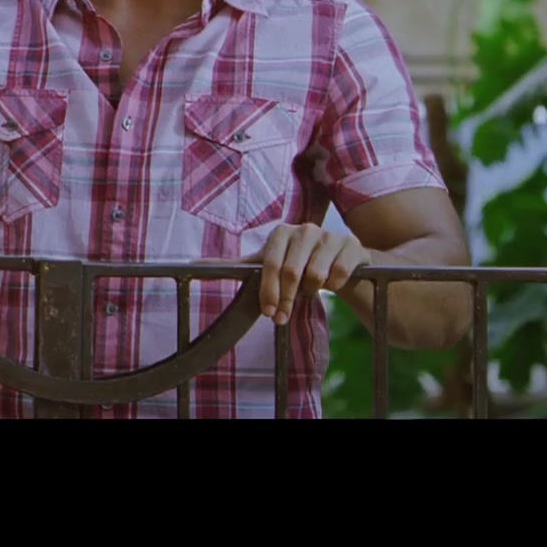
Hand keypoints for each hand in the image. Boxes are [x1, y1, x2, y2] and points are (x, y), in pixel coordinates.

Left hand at [241, 223, 369, 326]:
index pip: (270, 264)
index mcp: (281, 233)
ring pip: (316, 275)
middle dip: (287, 299)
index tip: (269, 313)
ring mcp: (329, 235)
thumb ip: (239, 266)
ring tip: (312, 288)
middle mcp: (305, 229)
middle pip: (292, 272)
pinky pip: (339, 274)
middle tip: (284, 316)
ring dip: (313, 290)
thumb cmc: (299, 266)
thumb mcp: (270, 265)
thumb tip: (195, 265)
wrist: (342, 263)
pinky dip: (334, 287)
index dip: (268, 291)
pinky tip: (332, 284)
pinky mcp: (351, 245)